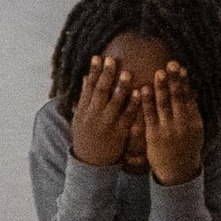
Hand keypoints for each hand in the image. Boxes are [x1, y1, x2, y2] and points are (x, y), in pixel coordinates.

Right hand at [67, 57, 133, 171]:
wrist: (90, 163)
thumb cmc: (86, 136)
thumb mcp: (80, 117)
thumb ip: (85, 97)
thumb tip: (86, 77)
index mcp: (83, 110)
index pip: (88, 87)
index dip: (94, 72)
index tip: (99, 57)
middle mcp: (94, 115)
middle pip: (100, 92)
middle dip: (106, 76)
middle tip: (113, 61)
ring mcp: (106, 124)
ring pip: (114, 103)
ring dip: (121, 88)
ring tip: (127, 73)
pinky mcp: (119, 133)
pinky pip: (127, 116)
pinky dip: (133, 104)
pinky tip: (140, 93)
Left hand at [137, 63, 203, 186]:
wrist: (178, 172)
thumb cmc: (186, 147)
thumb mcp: (195, 129)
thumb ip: (192, 110)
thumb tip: (193, 89)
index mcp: (194, 121)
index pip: (189, 97)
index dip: (185, 82)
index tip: (182, 67)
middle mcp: (182, 123)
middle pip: (178, 98)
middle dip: (175, 80)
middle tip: (171, 64)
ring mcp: (168, 129)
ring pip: (164, 105)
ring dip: (161, 88)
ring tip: (159, 72)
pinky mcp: (154, 135)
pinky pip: (149, 115)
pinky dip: (146, 102)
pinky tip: (142, 89)